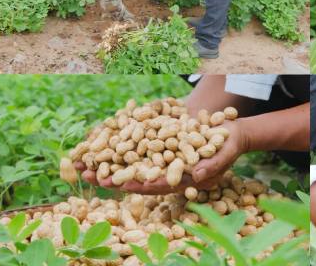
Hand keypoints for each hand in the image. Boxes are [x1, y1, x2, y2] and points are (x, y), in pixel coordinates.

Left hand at [74, 120, 247, 193]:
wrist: (231, 130)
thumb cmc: (230, 143)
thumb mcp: (224, 151)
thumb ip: (212, 164)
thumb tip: (197, 175)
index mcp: (183, 179)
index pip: (156, 184)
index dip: (135, 184)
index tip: (115, 184)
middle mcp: (169, 172)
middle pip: (137, 177)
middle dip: (112, 177)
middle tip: (87, 176)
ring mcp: (163, 159)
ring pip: (132, 163)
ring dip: (109, 162)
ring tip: (85, 161)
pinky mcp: (160, 145)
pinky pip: (137, 146)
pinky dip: (119, 144)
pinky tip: (102, 140)